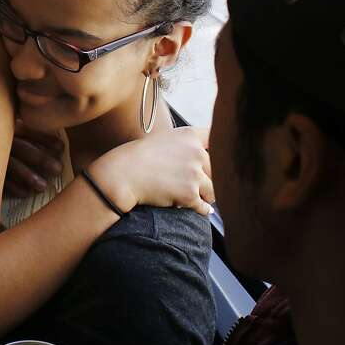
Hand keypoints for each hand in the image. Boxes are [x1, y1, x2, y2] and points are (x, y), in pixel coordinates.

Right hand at [4, 121, 64, 197]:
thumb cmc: (0, 145)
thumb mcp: (10, 132)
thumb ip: (26, 133)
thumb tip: (55, 142)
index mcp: (8, 129)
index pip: (29, 131)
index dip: (46, 139)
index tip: (61, 147)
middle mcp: (0, 141)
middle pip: (23, 149)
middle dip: (42, 159)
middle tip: (58, 169)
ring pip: (13, 166)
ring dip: (30, 176)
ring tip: (44, 186)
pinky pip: (2, 181)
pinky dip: (15, 188)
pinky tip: (27, 193)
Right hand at [89, 127, 213, 214]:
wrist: (123, 174)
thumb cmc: (141, 158)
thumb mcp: (166, 140)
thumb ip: (188, 145)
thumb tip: (211, 158)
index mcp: (190, 136)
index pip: (218, 139)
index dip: (221, 149)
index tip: (219, 156)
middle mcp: (195, 152)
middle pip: (218, 169)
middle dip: (208, 178)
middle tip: (194, 183)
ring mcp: (193, 174)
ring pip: (214, 190)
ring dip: (205, 195)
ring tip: (190, 194)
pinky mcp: (189, 194)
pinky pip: (205, 207)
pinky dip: (200, 209)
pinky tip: (193, 206)